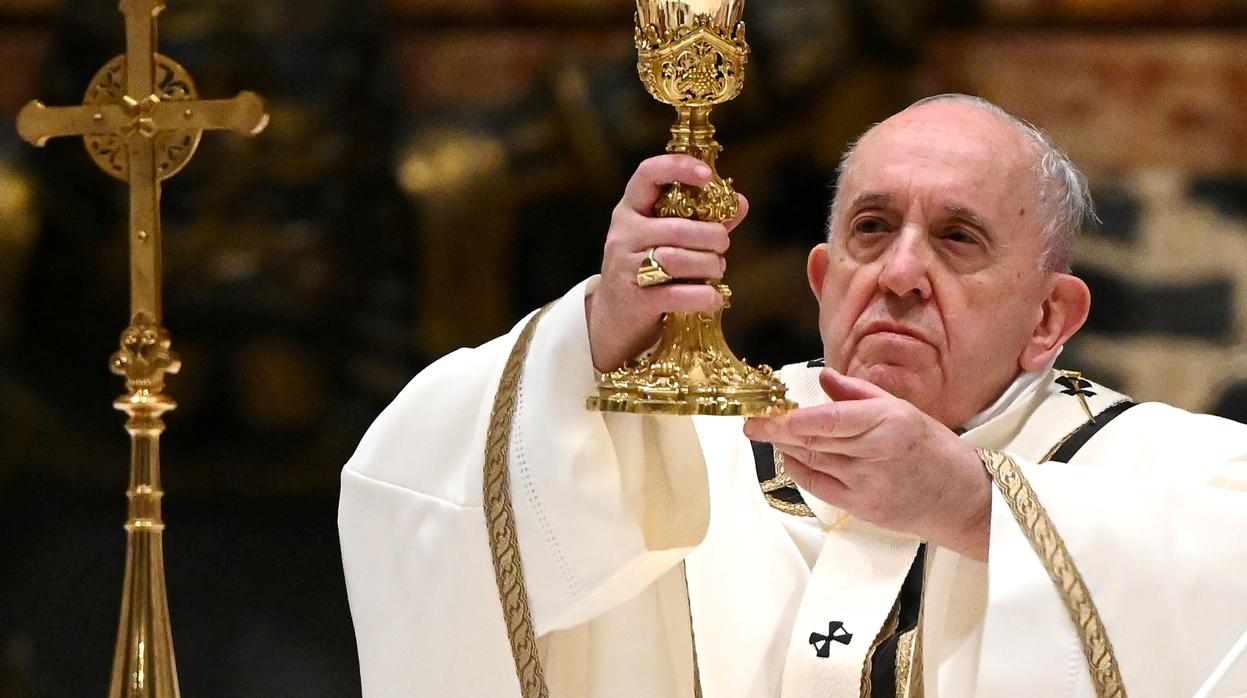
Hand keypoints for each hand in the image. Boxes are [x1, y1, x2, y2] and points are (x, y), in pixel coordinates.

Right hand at [586, 154, 748, 371]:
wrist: (615, 319)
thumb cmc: (650, 271)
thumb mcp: (668, 240)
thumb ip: (703, 221)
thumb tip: (740, 202)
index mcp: (631, 210)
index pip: (648, 174)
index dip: (678, 167)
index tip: (707, 176)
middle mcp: (623, 234)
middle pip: (678, 227)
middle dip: (712, 236)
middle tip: (722, 246)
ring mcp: (625, 267)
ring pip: (678, 259)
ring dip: (710, 265)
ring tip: (716, 270)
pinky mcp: (635, 299)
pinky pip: (677, 294)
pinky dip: (704, 296)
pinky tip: (713, 298)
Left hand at [743, 368, 992, 559]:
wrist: (962, 499)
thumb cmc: (934, 448)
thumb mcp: (903, 410)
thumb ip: (859, 393)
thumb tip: (823, 378)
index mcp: (889, 422)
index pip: (830, 420)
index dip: (791, 419)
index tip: (765, 413)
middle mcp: (876, 453)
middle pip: (813, 441)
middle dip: (777, 431)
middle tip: (753, 421)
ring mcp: (867, 485)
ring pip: (813, 462)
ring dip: (786, 448)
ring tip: (768, 434)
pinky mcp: (862, 508)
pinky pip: (819, 487)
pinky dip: (800, 470)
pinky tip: (791, 457)